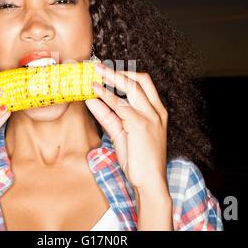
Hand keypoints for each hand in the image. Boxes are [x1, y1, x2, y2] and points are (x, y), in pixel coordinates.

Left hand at [85, 62, 168, 193]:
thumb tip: (92, 99)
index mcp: (156, 112)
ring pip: (131, 87)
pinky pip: (120, 105)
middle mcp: (156, 111)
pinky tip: (95, 91)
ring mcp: (150, 117)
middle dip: (119, 70)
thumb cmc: (138, 160)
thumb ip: (107, 115)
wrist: (150, 182)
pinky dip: (106, 96)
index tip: (107, 71)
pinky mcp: (140, 125)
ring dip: (110, 77)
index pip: (143, 85)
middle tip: (99, 66)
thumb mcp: (121, 133)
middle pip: (140, 80)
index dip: (125, 75)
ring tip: (93, 72)